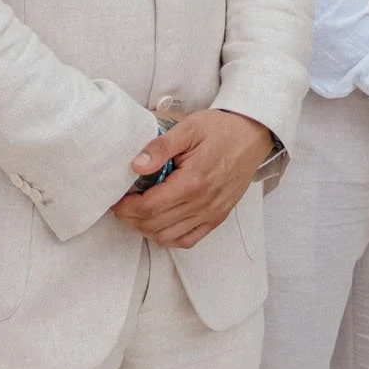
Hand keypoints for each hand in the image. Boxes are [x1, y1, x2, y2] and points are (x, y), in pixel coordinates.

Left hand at [112, 110, 273, 248]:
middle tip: (122, 206)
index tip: (117, 201)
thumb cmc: (220, 129)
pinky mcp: (218, 218)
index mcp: (193, 181)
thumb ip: (160, 147)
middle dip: (131, 219)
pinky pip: (188, 240)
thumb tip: (135, 165)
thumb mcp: (188, 128)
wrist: (252, 135)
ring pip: (169, 237)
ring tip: (137, 213)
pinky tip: (160, 224)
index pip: (150, 207)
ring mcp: (212, 213)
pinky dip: (169, 238)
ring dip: (147, 229)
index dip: (127, 208)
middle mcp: (203, 203)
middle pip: (155, 225)